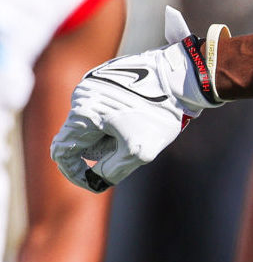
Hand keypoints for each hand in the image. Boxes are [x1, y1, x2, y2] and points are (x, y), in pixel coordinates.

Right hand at [51, 7, 225, 191]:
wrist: (180, 80)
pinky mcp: (104, 79)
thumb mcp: (140, 151)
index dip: (74, 173)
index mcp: (84, 113)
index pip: (63, 151)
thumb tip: (95, 178)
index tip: (92, 182)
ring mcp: (92, 85)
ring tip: (137, 129)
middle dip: (101, 151)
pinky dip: (115, 121)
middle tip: (126, 151)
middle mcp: (81, 96)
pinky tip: (138, 117)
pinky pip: (102, 109)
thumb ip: (112, 170)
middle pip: (80, 138)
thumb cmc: (161, 115)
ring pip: (93, 124)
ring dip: (109, 136)